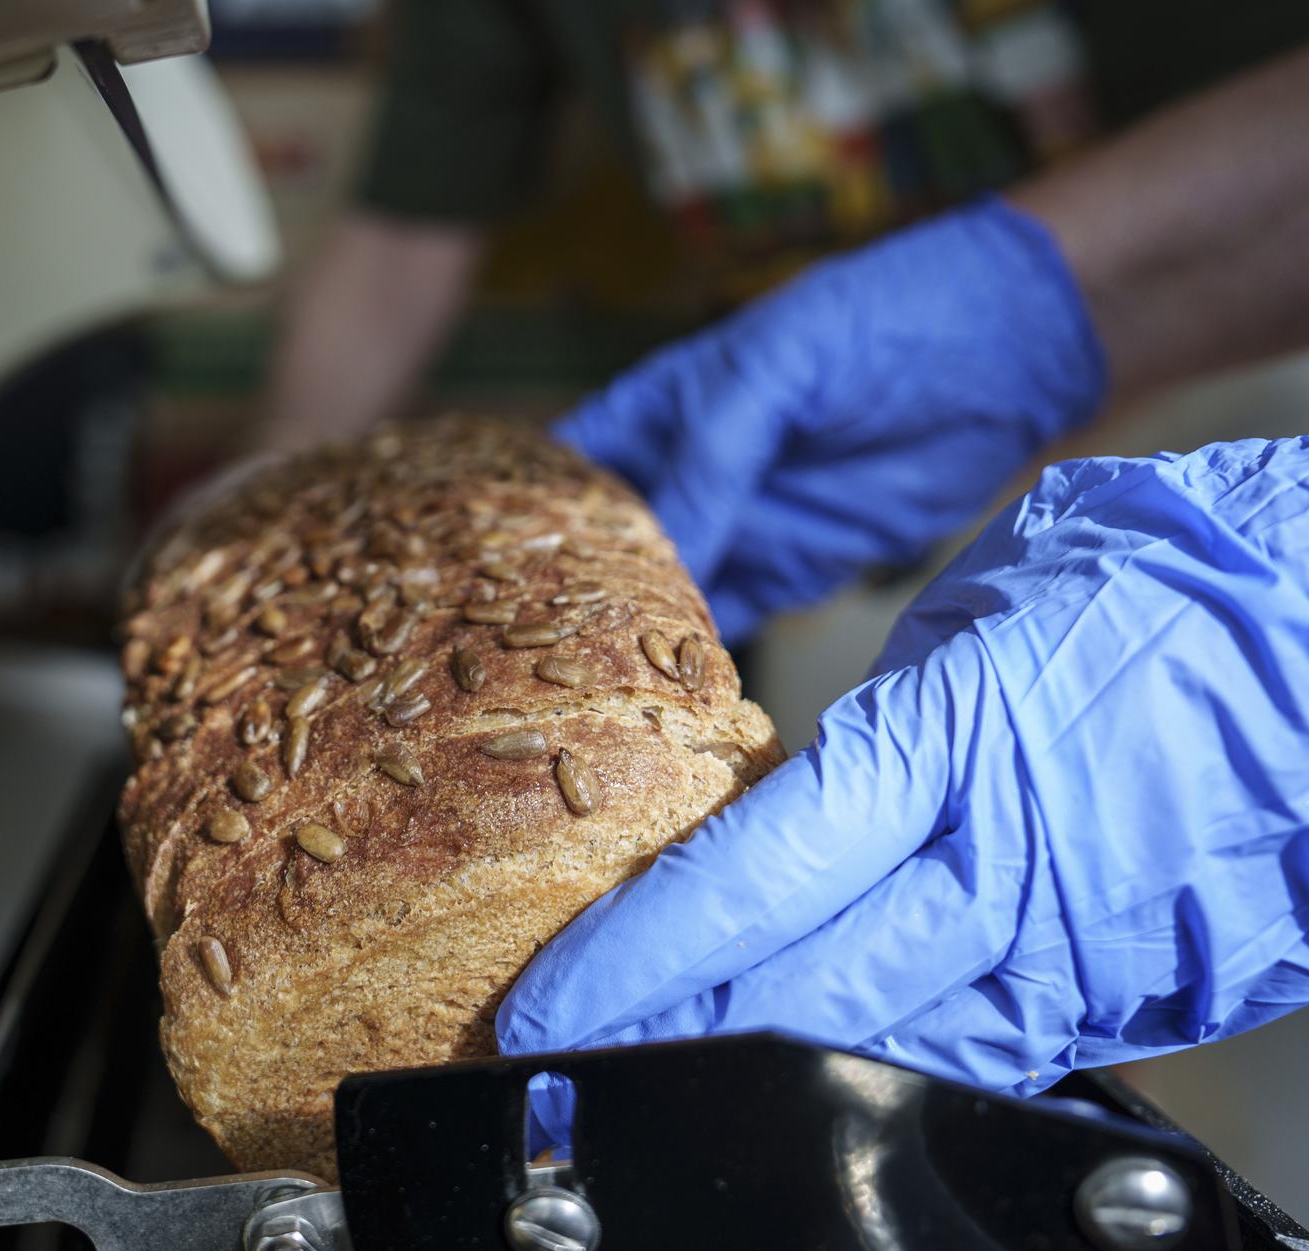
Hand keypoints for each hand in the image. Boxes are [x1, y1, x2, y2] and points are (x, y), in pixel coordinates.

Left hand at [499, 439, 1308, 1132]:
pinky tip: (824, 1077)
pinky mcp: (1135, 995)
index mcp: (944, 745)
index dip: (630, 964)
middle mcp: (1003, 869)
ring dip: (766, 1079)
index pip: (743, 885)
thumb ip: (882, 714)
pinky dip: (891, 1072)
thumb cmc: (1171, 580)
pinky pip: (985, 1056)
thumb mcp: (986, 607)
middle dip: (668, 1048)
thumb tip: (800, 778)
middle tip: (574, 1073)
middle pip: (793, 999)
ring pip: (886, 1053)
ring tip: (671, 1081)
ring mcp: (1077, 951)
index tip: (544, 1008)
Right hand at [554, 197, 1106, 642]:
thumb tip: (660, 551)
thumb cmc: (879, 321)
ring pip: (659, 592)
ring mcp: (737, 526)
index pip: (567, 468)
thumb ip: (713, 458)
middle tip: (525, 658)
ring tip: (581, 687)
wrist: (1011, 350)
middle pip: (603, 546)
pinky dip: (700, 653)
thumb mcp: (776, 370)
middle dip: (568, 595)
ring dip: (629, 633)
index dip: (524, 515)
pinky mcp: (793, 568)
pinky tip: (668, 686)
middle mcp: (684, 474)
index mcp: (658, 410)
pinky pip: (729, 620)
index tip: (481, 574)